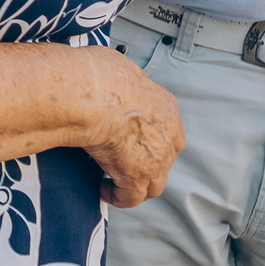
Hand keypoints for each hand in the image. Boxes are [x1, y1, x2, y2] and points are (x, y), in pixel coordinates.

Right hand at [76, 45, 183, 207]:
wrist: (96, 95)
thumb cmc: (101, 75)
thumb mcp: (120, 67)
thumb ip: (122, 82)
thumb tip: (107, 79)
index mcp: (166, 107)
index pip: (167, 130)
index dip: (150, 138)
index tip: (131, 138)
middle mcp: (168, 135)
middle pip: (165, 160)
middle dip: (147, 164)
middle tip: (123, 162)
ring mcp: (156, 160)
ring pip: (153, 183)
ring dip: (135, 183)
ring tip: (113, 180)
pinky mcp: (136, 177)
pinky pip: (131, 198)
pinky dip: (118, 196)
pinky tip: (102, 188)